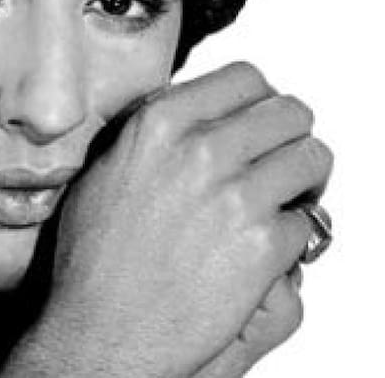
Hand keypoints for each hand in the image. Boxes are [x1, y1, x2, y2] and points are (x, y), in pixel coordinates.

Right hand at [21, 62, 332, 377]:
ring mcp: (236, 197)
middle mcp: (201, 150)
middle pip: (291, 112)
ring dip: (302, 179)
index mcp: (159, 123)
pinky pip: (307, 222)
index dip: (260, 100)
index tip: (258, 120)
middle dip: (289, 134)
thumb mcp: (104, 168)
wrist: (101, 329)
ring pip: (312, 159)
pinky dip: (293, 235)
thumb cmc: (94, 256)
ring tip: (281, 198)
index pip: (247, 78)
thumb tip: (189, 110)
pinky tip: (262, 246)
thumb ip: (150, 130)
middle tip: (277, 158)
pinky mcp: (262, 248)